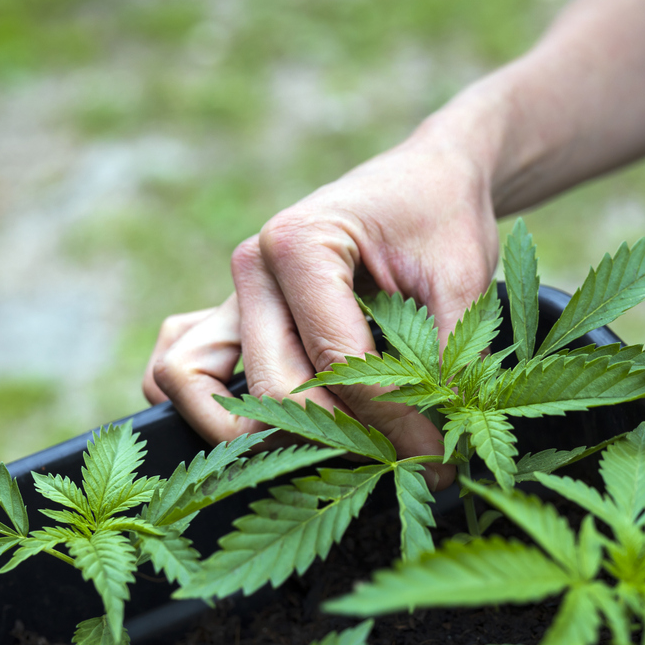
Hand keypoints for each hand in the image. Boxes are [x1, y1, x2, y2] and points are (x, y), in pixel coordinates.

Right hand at [143, 139, 499, 487]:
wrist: (425, 180)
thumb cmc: (443, 221)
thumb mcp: (462, 283)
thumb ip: (444, 361)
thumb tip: (435, 447)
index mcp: (301, 243)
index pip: (335, 363)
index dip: (391, 422)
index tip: (438, 463)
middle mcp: (252, 268)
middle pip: (270, 387)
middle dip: (340, 439)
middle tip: (406, 463)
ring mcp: (231, 292)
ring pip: (192, 381)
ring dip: (252, 430)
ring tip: (334, 449)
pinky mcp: (229, 315)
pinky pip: (182, 368)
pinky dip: (207, 405)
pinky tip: (273, 427)